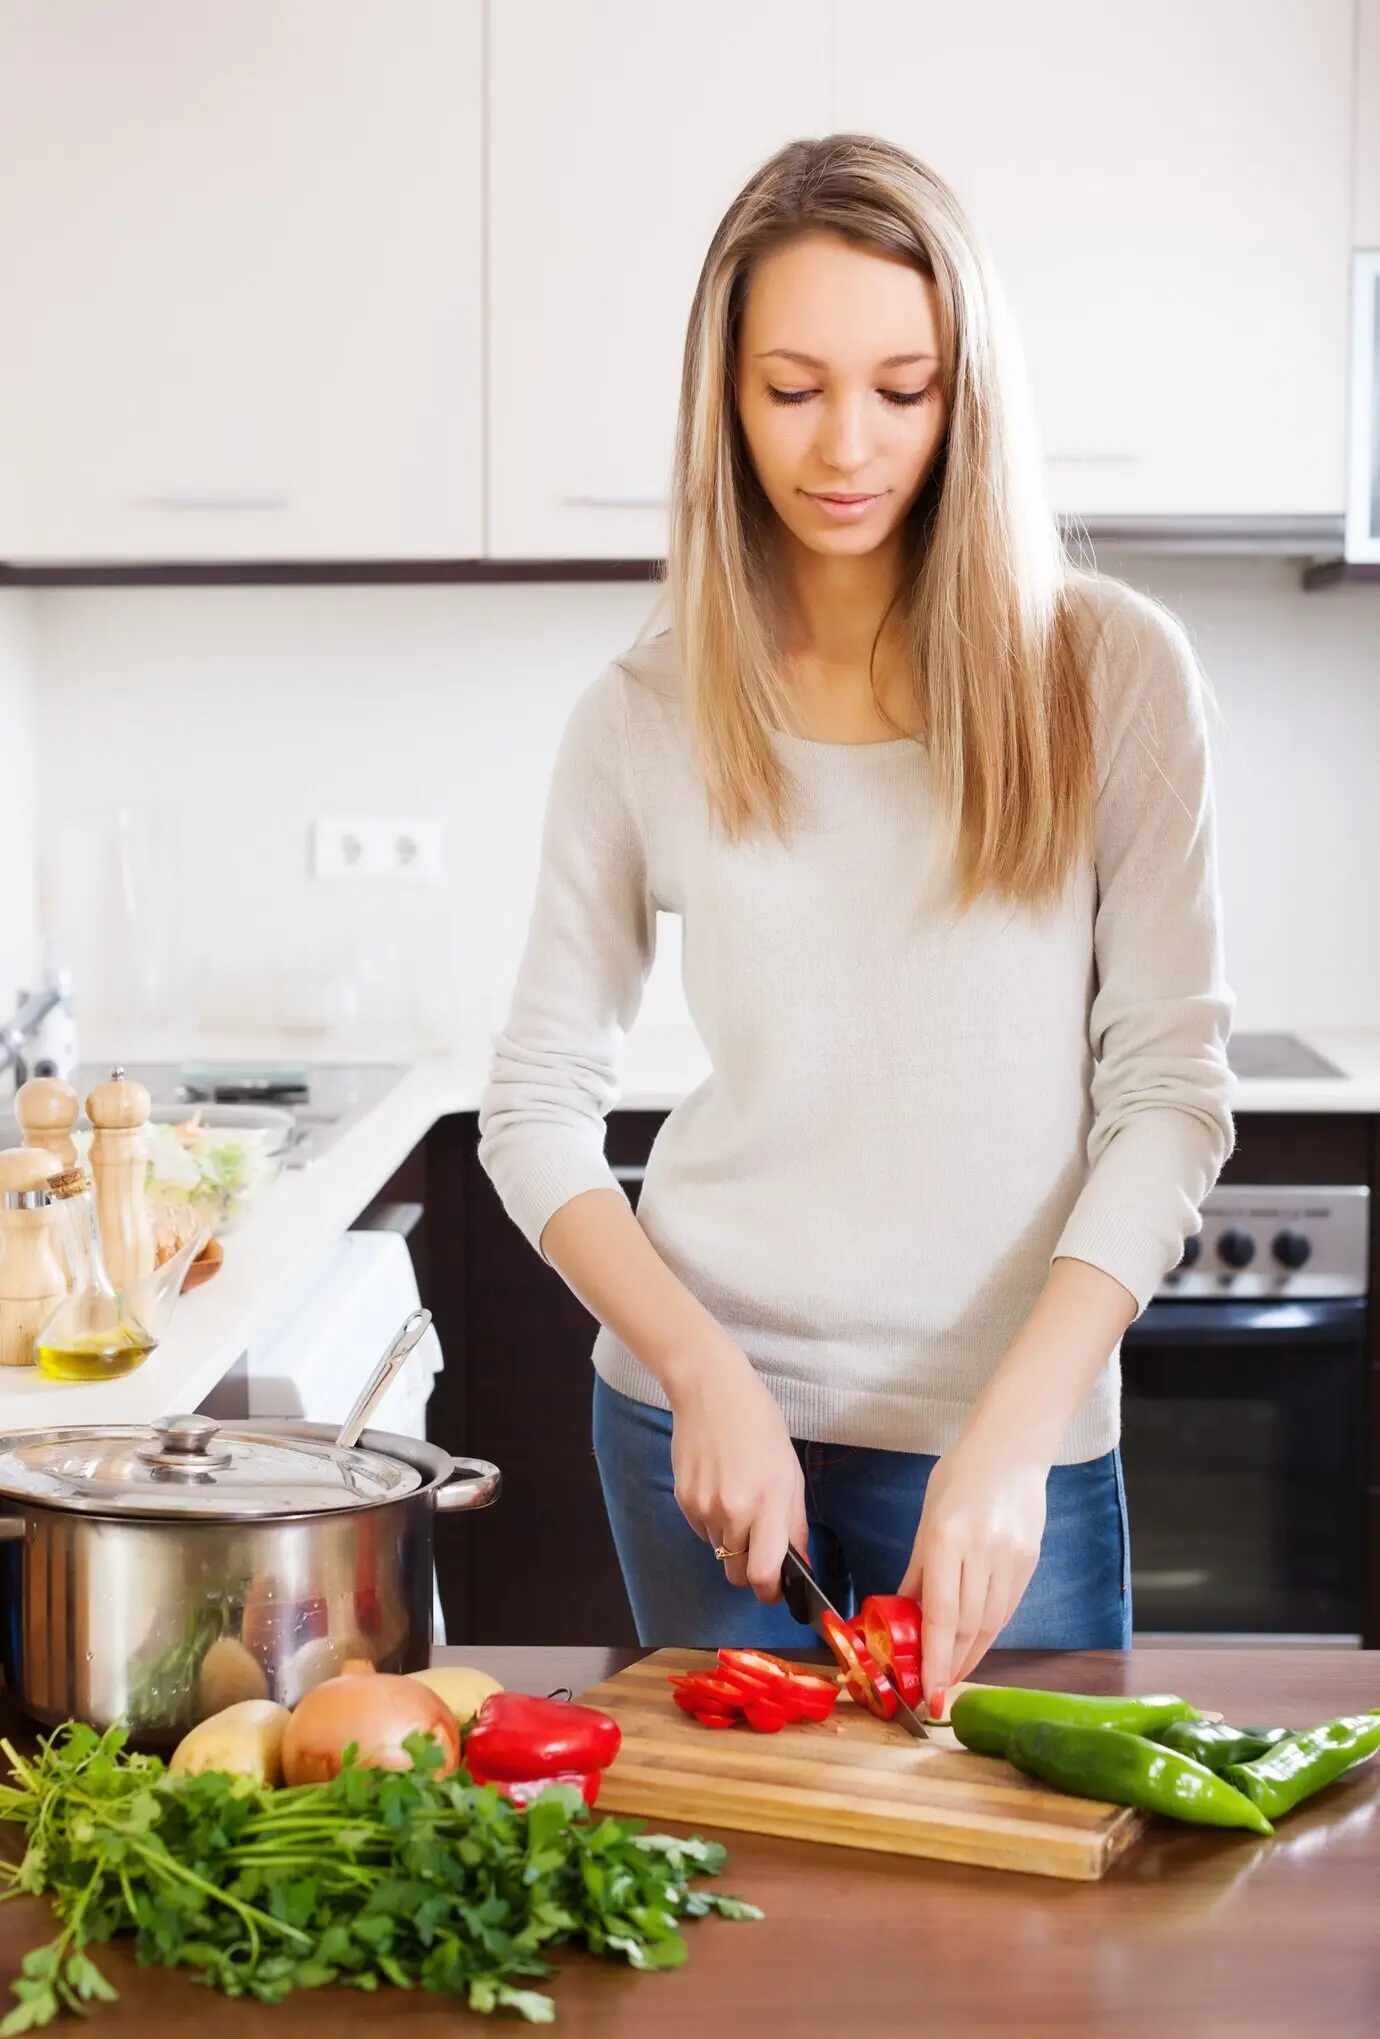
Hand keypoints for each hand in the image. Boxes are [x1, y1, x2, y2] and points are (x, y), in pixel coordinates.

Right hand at [668, 1340, 807, 1601]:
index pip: (763, 1573)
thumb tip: (799, 1564)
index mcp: (768, 1502)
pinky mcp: (683, 1500)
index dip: (770, 1591)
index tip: (776, 1590)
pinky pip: (702, 1531)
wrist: (711, 1391)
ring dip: (732, 1542)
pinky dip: (714, 1523)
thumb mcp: (790, 1473)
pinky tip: (720, 1489)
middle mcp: (733, 1510)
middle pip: (736, 1573)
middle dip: (750, 1570)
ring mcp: (704, 1506)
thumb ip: (794, 1524)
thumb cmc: (759, 1426)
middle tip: (759, 1547)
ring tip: (739, 1502)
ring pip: (719, 1553)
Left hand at [899, 1436, 1047, 1709]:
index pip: (941, 1615)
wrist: (1010, 1449)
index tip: (928, 1693)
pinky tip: (976, 1643)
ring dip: (971, 1653)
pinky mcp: (1030, 1560)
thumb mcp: (927, 1521)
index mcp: (948, 1539)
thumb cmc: (960, 1478)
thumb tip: (901, 1614)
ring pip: (991, 1623)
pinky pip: (1007, 1607)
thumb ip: (918, 1571)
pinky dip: (990, 1630)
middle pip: (969, 1626)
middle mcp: (982, 1550)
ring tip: (953, 1673)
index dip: (935, 1660)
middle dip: (951, 1664)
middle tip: (936, 1691)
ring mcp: (1011, 1557)